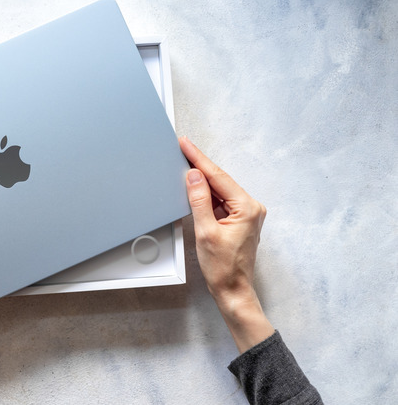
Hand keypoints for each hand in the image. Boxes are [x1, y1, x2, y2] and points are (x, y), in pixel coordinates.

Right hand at [179, 137, 273, 352]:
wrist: (233, 289)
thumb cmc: (223, 267)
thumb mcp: (205, 231)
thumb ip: (199, 201)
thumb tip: (194, 177)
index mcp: (247, 208)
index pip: (218, 177)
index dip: (199, 159)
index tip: (186, 145)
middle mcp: (251, 207)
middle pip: (220, 181)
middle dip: (200, 166)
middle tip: (182, 149)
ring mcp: (247, 214)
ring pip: (220, 190)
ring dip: (202, 181)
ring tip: (184, 166)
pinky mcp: (240, 220)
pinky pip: (221, 201)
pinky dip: (207, 195)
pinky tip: (195, 188)